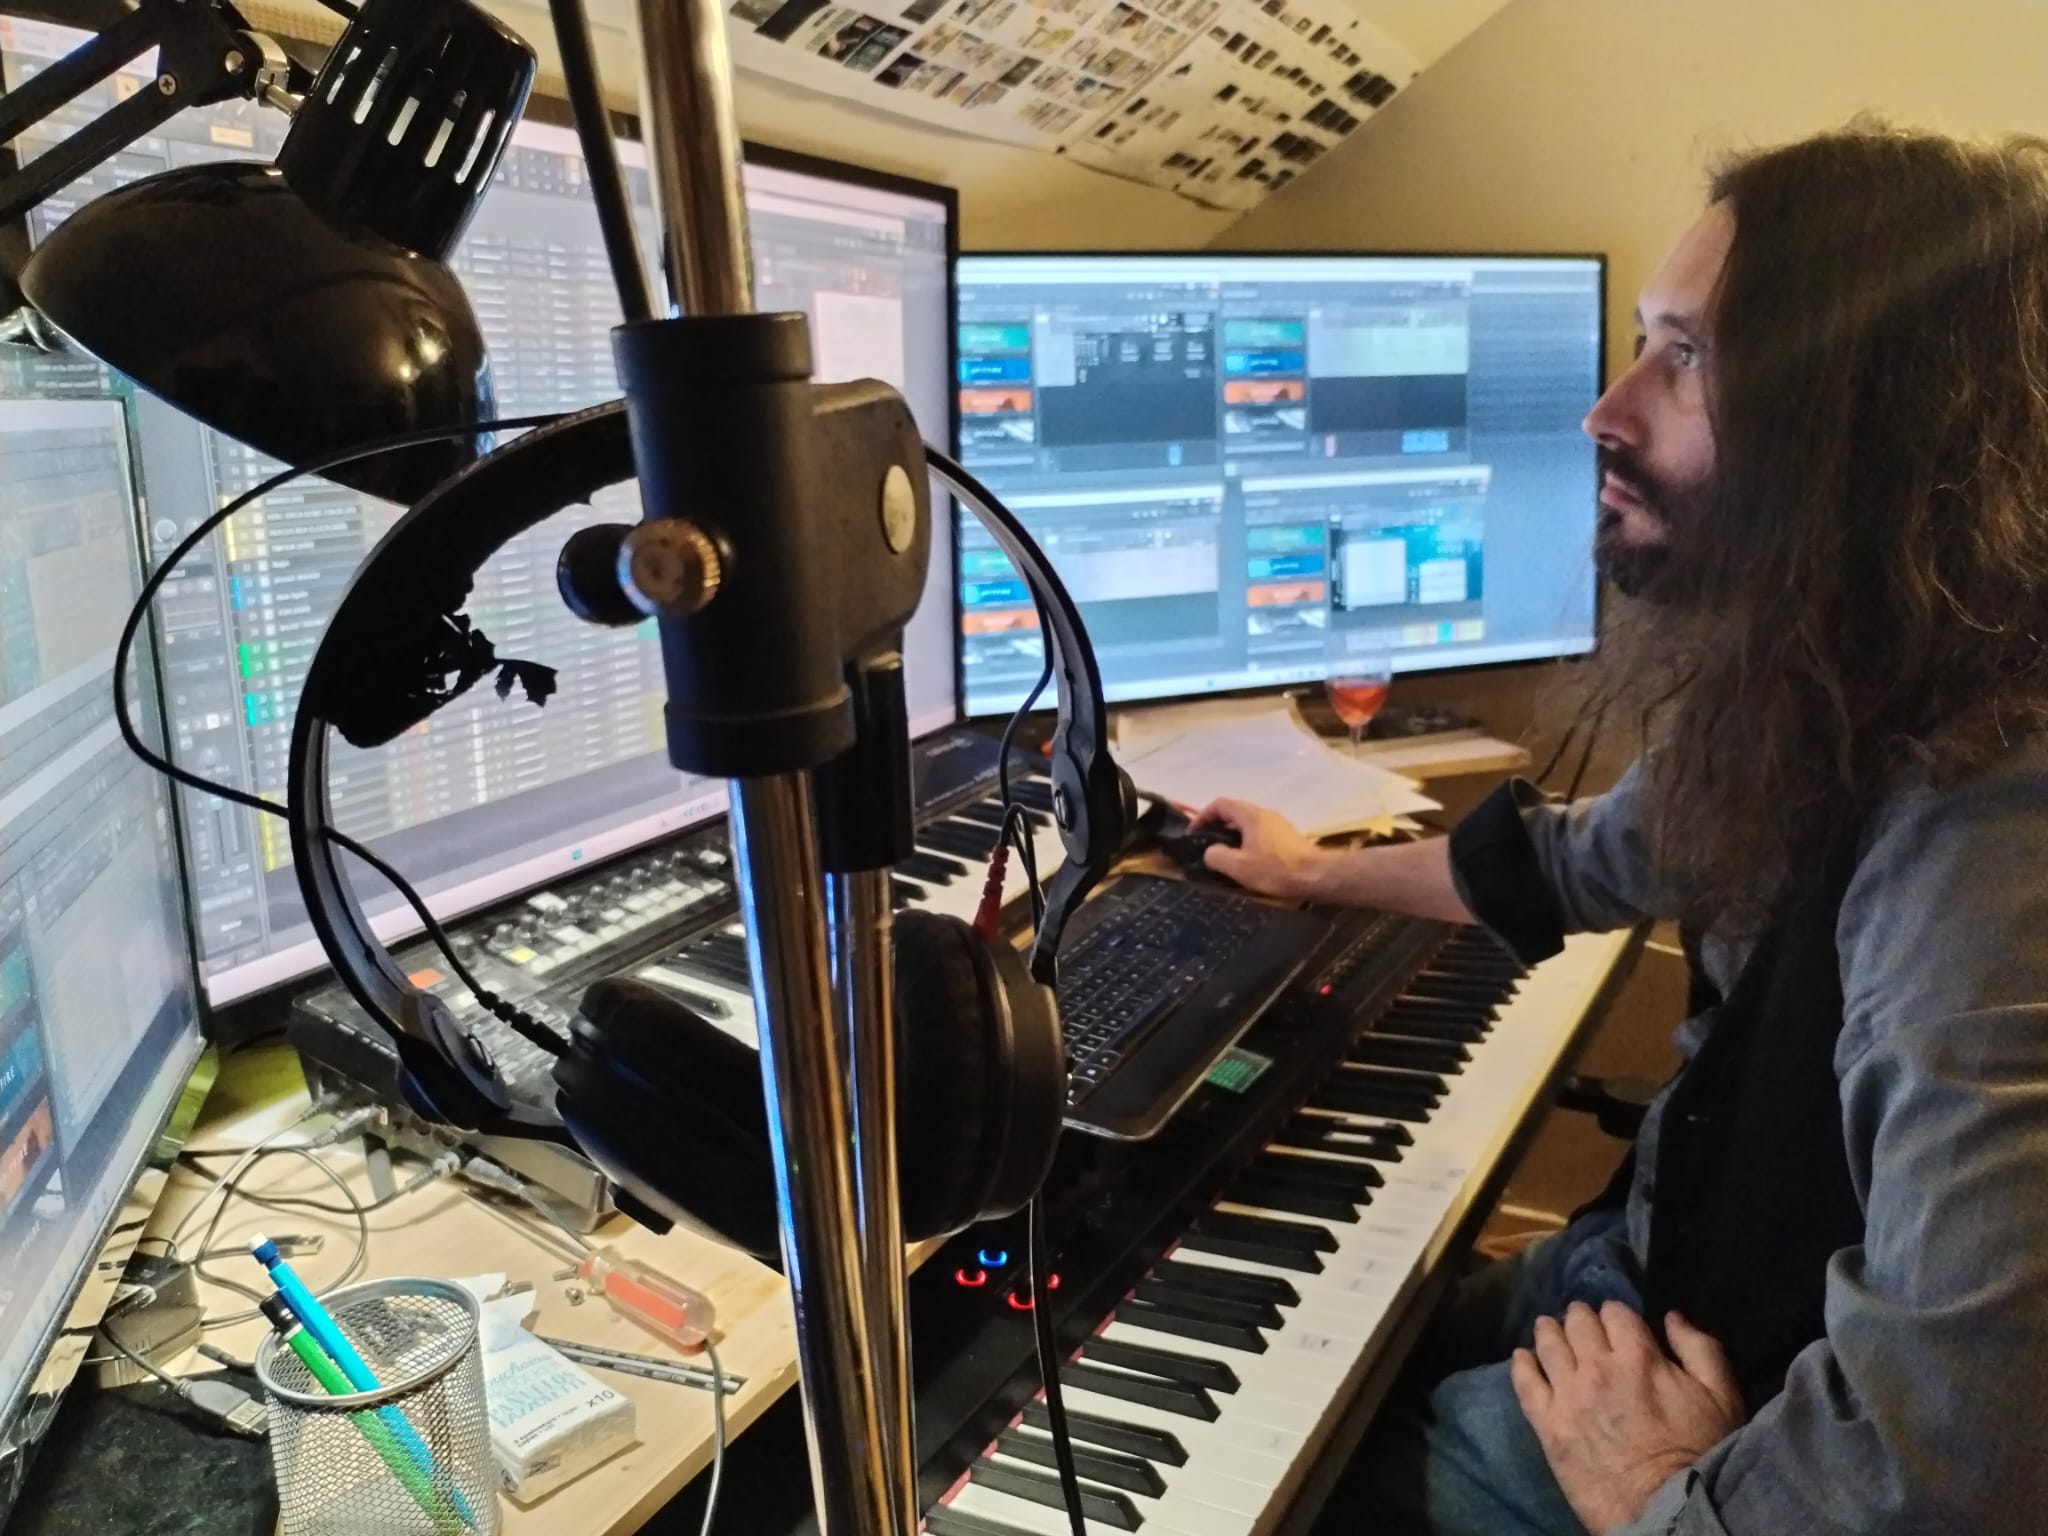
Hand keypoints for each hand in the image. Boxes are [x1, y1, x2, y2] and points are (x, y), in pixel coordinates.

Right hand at [1189, 798, 1325, 899]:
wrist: (1316, 876)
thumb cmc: (1275, 869)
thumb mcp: (1239, 866)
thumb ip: (1216, 856)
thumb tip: (1210, 851)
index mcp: (1250, 815)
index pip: (1220, 804)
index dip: (1202, 816)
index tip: (1194, 833)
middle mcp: (1264, 813)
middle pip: (1233, 811)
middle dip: (1216, 825)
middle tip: (1206, 844)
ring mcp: (1277, 823)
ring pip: (1247, 822)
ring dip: (1232, 834)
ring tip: (1224, 854)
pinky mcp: (1286, 836)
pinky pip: (1259, 831)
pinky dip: (1246, 840)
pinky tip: (1247, 859)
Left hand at [1511, 1303, 1743, 1535]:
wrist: (1668, 1511)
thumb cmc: (1702, 1454)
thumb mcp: (1722, 1397)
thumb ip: (1700, 1348)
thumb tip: (1671, 1317)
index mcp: (1639, 1355)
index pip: (1615, 1312)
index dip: (1616, 1314)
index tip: (1616, 1323)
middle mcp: (1597, 1367)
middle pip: (1578, 1322)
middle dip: (1581, 1318)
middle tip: (1581, 1323)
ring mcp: (1568, 1395)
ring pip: (1548, 1344)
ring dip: (1549, 1331)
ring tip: (1549, 1329)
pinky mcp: (1548, 1424)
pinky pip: (1524, 1382)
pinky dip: (1522, 1363)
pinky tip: (1523, 1357)